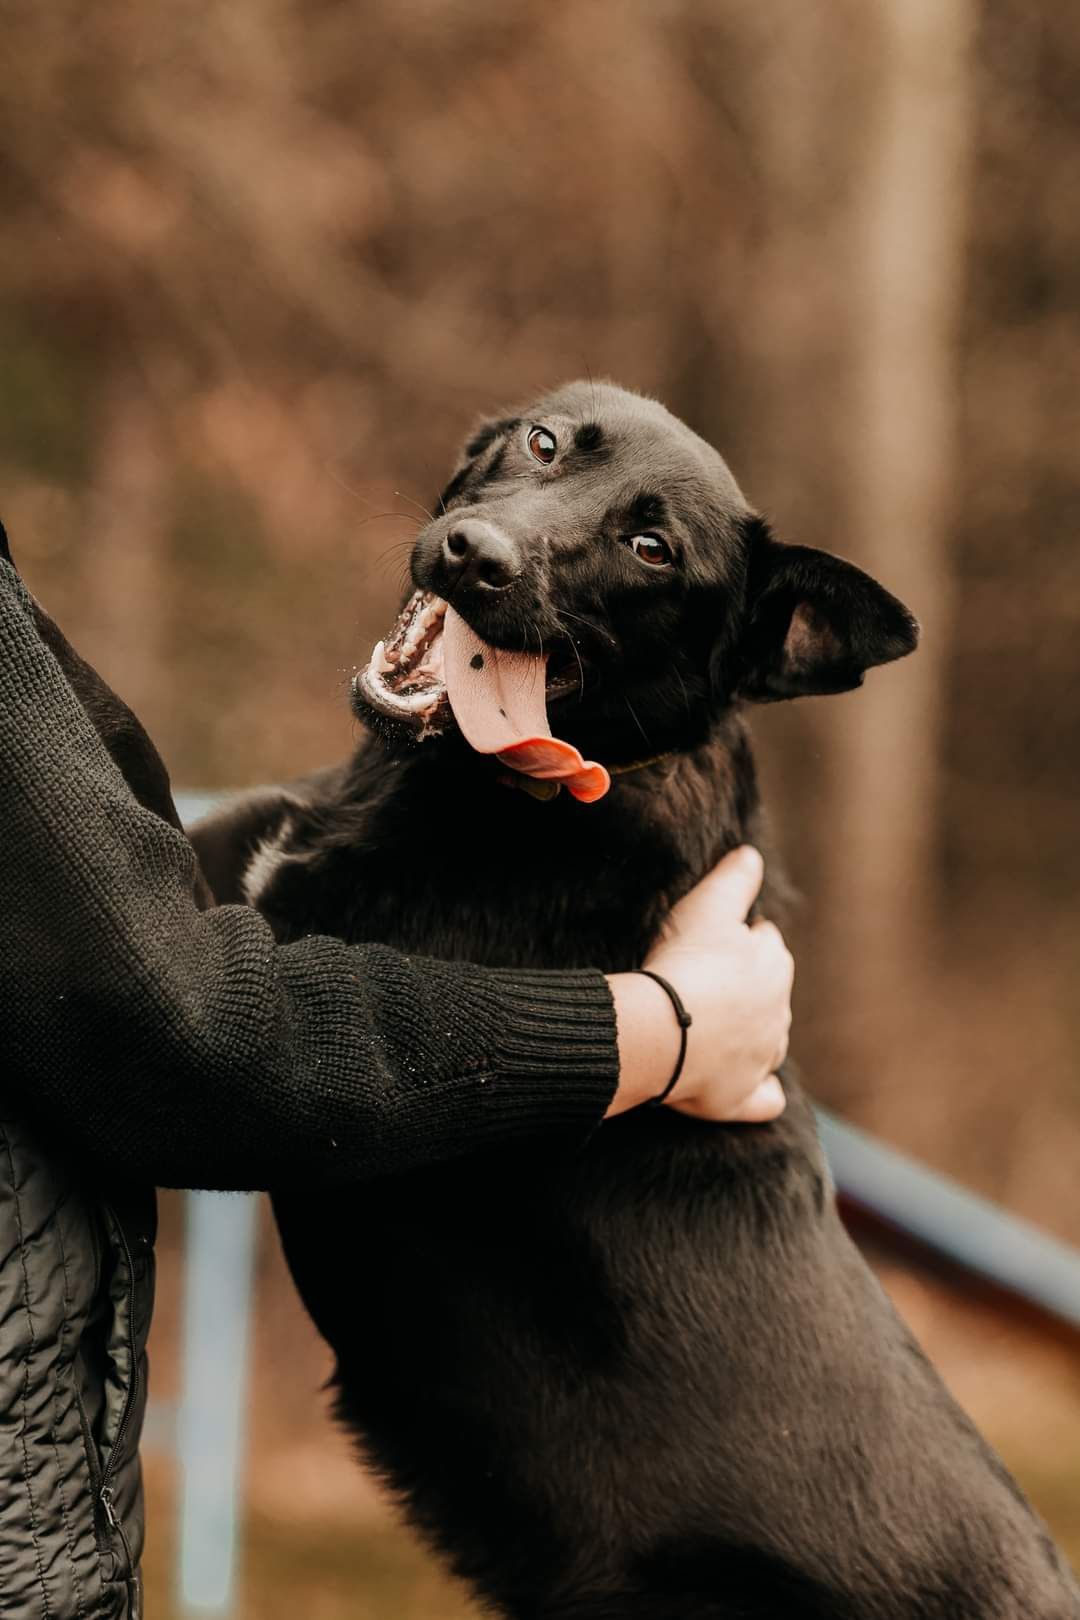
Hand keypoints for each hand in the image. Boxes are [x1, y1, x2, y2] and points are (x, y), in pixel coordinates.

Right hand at [605, 846, 791, 1121]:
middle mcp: (778, 1014)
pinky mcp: (742, 1098)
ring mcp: (762, 1058)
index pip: (766, 943)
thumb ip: (735, 878)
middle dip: (749, 987)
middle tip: (709, 982)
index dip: (740, 939)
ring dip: (754, 1035)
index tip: (715, 941)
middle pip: (770, 993)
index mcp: (773, 965)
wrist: (662, 1030)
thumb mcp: (708, 906)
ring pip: (770, 1043)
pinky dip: (761, 1095)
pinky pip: (764, 1100)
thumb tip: (752, 853)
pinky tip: (750, 1089)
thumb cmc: (684, 964)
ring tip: (719, 1028)